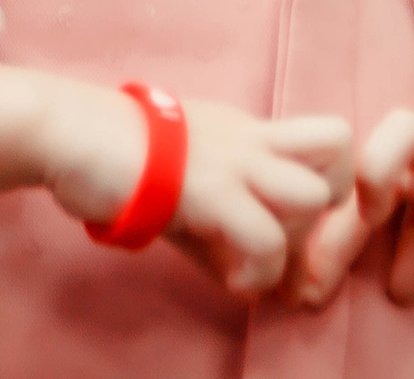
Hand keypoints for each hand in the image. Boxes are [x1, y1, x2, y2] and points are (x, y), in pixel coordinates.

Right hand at [50, 93, 351, 298]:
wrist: (71, 134)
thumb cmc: (120, 158)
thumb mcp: (185, 191)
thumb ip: (221, 232)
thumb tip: (247, 282)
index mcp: (251, 131)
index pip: (331, 135)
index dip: (336, 181)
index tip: (312, 228)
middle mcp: (251, 139)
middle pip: (341, 146)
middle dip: (334, 207)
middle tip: (299, 246)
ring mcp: (232, 162)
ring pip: (311, 195)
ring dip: (295, 243)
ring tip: (263, 266)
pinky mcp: (206, 191)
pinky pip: (264, 237)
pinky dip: (259, 272)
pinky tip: (237, 280)